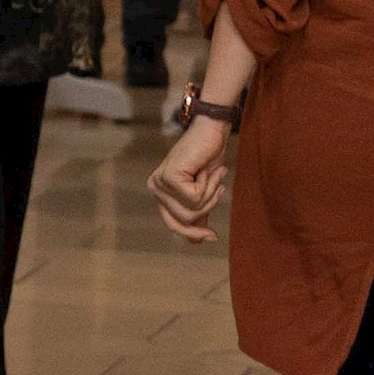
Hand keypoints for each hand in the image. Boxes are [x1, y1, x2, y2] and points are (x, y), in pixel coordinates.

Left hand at [147, 118, 230, 244]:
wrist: (212, 131)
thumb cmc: (209, 157)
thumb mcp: (205, 190)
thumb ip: (198, 213)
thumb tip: (196, 242)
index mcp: (160, 192)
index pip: (172, 224)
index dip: (192, 233)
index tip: (212, 237)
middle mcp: (155, 188)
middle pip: (185, 220)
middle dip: (208, 204)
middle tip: (219, 185)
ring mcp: (159, 183)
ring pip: (192, 209)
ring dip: (210, 192)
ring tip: (213, 173)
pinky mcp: (169, 178)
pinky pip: (195, 197)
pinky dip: (208, 184)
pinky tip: (206, 169)